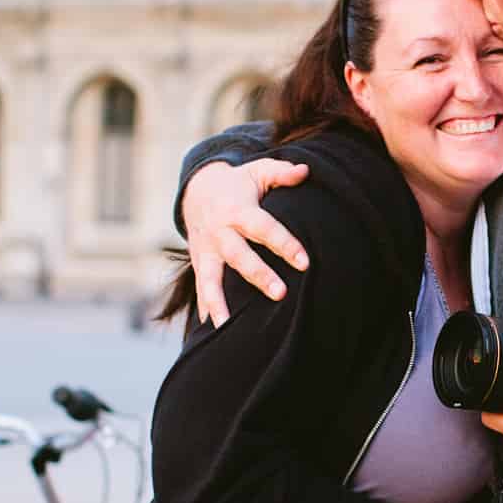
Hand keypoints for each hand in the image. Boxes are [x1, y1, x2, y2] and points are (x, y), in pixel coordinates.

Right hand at [180, 159, 312, 326]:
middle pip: (240, 256)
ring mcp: (206, 250)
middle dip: (258, 275)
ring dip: (219, 302)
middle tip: (281, 294)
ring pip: (211, 278)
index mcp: (239, 211)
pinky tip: (212, 332)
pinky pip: (201, 289)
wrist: (196, 191)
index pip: (265, 228)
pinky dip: (205, 309)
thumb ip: (282, 172)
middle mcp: (221, 233)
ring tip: (228, 326)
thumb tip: (306, 171)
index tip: (305, 262)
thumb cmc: (238, 185)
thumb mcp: (257, 172)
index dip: (285, 244)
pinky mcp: (199, 263)